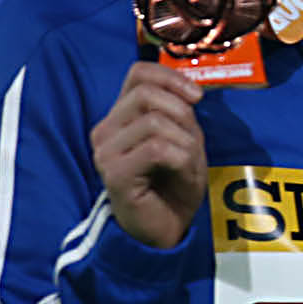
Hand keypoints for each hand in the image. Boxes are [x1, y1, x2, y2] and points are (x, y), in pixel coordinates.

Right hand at [90, 62, 207, 249]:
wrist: (167, 229)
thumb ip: (180, 111)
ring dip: (185, 143)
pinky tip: (181, 176)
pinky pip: (157, 149)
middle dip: (183, 115)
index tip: (197, 97)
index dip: (171, 78)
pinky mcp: (114, 173)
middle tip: (191, 143)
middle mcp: (106, 130)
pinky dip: (182, 160)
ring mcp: (105, 152)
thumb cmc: (174, 184)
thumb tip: (189, 88)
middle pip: (147, 95)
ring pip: (156, 122)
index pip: (138, 73)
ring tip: (186, 165)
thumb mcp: (184, 138)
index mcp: (121, 117)